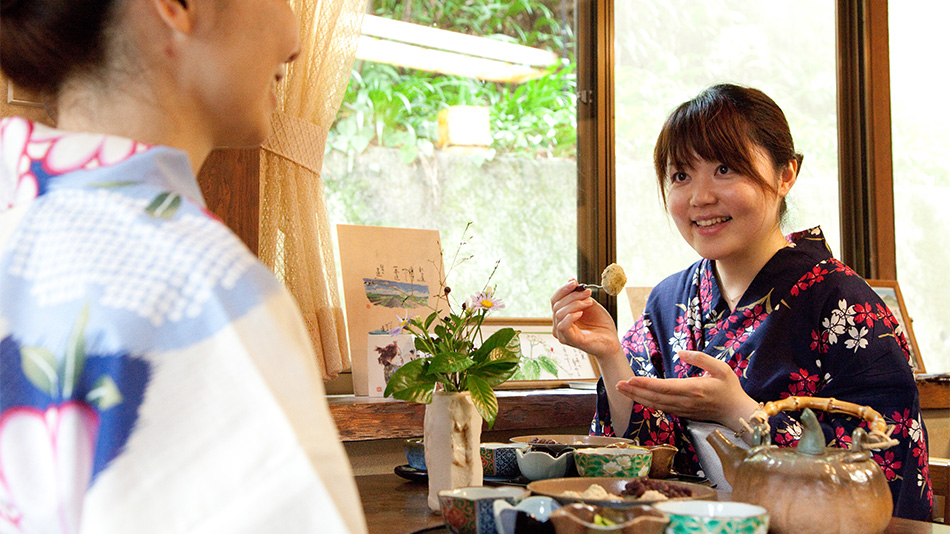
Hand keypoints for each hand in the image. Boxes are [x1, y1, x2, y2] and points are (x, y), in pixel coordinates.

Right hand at [550, 280, 621, 358]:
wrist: (611, 340)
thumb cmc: (600, 324)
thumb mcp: (589, 304)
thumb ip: (579, 294)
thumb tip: (571, 280)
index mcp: (561, 316)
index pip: (555, 300)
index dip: (563, 290)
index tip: (574, 282)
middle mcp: (558, 325)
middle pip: (557, 305)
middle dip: (572, 296)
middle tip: (587, 293)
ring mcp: (563, 334)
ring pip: (559, 313)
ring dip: (575, 304)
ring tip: (589, 303)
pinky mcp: (570, 340)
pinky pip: (563, 326)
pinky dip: (570, 316)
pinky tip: (581, 313)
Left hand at [615, 350, 759, 430]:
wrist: (736, 412)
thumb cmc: (730, 388)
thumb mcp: (721, 368)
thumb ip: (701, 358)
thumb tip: (681, 353)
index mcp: (694, 389)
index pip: (665, 387)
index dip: (646, 384)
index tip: (631, 379)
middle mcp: (686, 401)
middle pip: (655, 398)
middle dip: (635, 391)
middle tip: (618, 384)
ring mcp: (683, 409)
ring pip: (656, 405)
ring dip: (637, 398)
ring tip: (622, 390)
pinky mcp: (682, 413)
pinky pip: (661, 409)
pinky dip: (647, 404)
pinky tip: (637, 398)